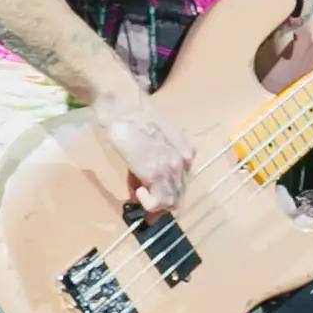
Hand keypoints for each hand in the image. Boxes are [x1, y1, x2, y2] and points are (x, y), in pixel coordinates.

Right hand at [94, 85, 192, 210]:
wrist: (125, 108)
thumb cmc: (132, 118)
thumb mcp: (152, 140)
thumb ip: (152, 161)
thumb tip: (143, 183)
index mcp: (187, 150)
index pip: (181, 180)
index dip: (166, 189)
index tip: (150, 190)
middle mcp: (185, 161)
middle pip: (178, 192)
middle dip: (161, 199)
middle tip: (142, 197)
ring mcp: (173, 169)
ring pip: (171, 201)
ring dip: (155, 203)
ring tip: (139, 193)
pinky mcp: (158, 176)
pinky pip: (160, 203)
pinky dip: (149, 205)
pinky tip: (138, 193)